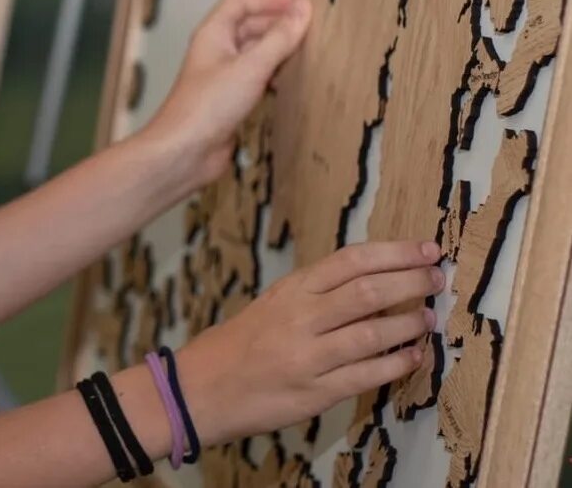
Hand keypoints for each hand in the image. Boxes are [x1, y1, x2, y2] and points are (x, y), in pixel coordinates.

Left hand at [137, 0, 310, 193]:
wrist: (185, 151)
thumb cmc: (210, 104)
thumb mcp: (250, 67)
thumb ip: (279, 38)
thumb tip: (303, 8)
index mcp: (213, 34)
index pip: (241, 2)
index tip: (302, 3)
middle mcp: (216, 51)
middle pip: (249, 26)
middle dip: (278, 23)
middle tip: (313, 27)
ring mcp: (222, 76)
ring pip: (254, 53)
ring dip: (278, 49)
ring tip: (309, 51)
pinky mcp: (230, 100)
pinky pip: (256, 77)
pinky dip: (274, 74)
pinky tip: (292, 81)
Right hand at [178, 240, 440, 444]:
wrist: (202, 387)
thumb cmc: (244, 342)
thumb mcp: (275, 305)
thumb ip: (319, 295)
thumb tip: (378, 285)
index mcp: (291, 290)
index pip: (351, 261)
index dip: (394, 252)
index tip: (426, 249)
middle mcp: (300, 318)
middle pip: (368, 292)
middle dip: (412, 282)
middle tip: (437, 279)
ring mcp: (308, 356)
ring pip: (373, 333)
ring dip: (409, 324)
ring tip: (428, 317)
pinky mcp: (315, 392)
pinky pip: (367, 376)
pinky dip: (397, 364)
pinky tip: (413, 357)